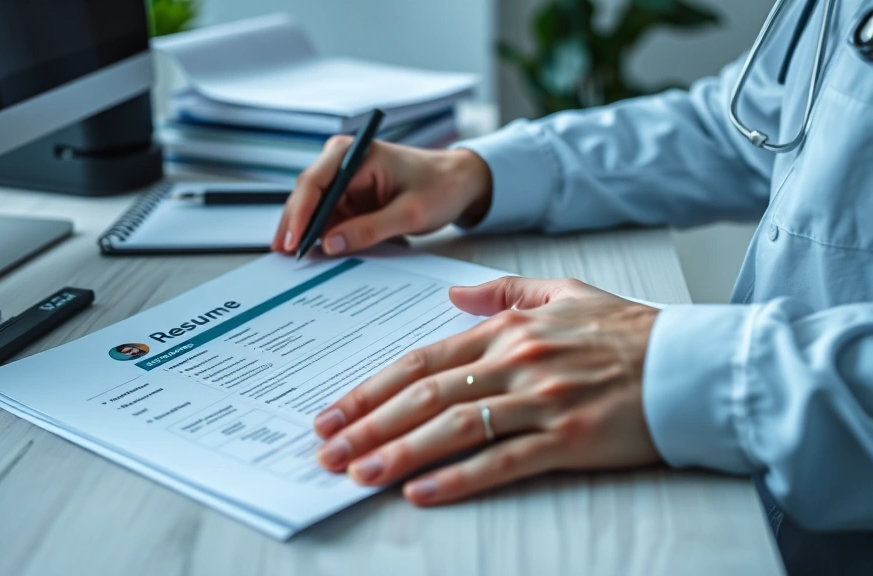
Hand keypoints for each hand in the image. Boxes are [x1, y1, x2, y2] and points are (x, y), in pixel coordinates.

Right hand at [272, 139, 491, 255]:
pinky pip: (327, 217)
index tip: (293, 242)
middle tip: (285, 257)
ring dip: (305, 233)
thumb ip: (369, 229)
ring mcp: (344, 179)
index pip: (315, 182)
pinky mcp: (348, 196)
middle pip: (306, 195)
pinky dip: (320, 235)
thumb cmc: (440, 187)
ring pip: (312, 209)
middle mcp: (343, 161)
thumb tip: (329, 244)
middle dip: (295, 226)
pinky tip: (313, 254)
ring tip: (294, 261)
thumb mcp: (409, 213)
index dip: (299, 213)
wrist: (458, 182)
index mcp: (356, 153)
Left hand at [311, 276, 661, 504]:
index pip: (422, 359)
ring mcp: (543, 401)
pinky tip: (421, 492)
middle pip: (425, 394)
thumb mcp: (565, 293)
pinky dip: (459, 478)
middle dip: (368, 423)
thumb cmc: (628, 332)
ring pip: (454, 426)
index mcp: (509, 330)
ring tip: (358, 473)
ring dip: (399, 452)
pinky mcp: (571, 440)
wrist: (694, 363)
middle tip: (326, 450)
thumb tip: (453, 297)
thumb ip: (505, 292)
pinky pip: (504, 461)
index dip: (370, 387)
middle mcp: (517, 362)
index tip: (333, 411)